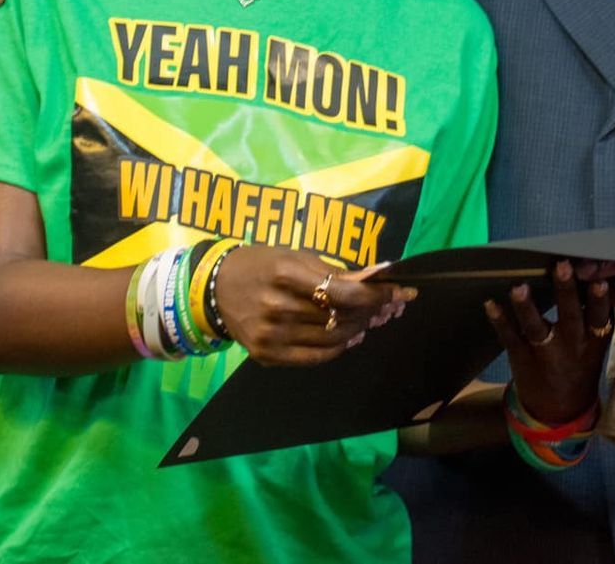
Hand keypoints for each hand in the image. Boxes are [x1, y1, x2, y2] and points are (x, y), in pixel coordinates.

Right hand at [214, 249, 412, 366]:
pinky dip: (339, 348)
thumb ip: (337, 271)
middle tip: (390, 305)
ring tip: (372, 319)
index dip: (377, 295)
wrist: (215, 288)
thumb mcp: (297, 256)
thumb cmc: (262, 264)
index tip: (399, 291)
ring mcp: (271, 335)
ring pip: (332, 338)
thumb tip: (380, 275)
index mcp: (286, 274)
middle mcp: (277, 306)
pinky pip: (315, 357)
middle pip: (341, 317)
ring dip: (360, 329)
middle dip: (373, 311)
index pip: (345, 293)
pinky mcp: (267, 355)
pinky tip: (350, 337)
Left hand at [486, 260, 611, 423]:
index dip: (600, 300)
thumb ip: (595, 313)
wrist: (561, 411)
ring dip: (527, 307)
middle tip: (562, 266)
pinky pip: (510, 337)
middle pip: (570, 316)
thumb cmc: (580, 364)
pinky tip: (490, 304)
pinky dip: (499, 321)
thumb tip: (593, 270)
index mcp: (594, 339)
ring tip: (519, 288)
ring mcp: (545, 353)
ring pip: (536, 328)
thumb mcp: (596, 344)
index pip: (599, 317)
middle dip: (566, 292)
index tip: (599, 280)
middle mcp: (572, 345)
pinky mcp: (521, 357)